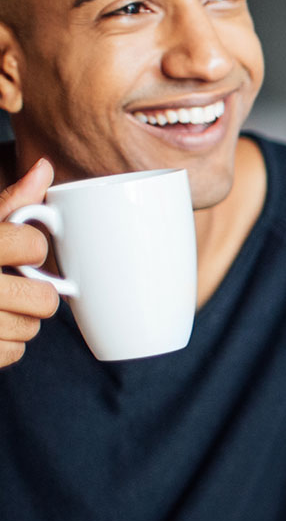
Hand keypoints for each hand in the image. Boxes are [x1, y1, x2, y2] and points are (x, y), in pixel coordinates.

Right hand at [0, 159, 57, 368]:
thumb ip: (10, 202)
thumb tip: (45, 167)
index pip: (34, 246)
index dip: (30, 247)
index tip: (15, 248)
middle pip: (43, 299)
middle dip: (34, 292)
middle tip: (12, 284)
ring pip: (30, 328)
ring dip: (20, 319)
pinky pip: (13, 353)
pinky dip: (5, 344)